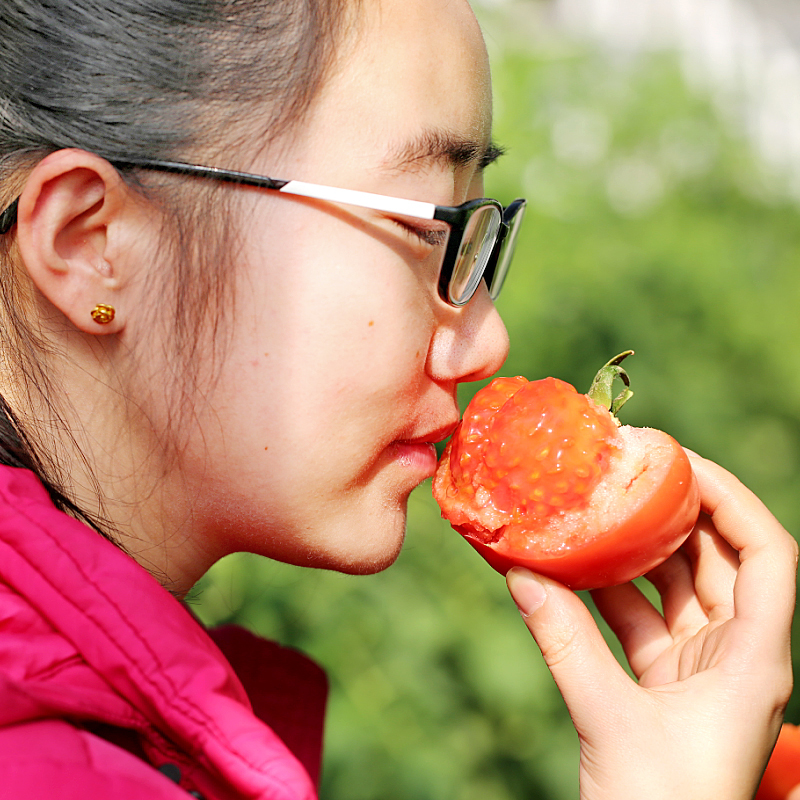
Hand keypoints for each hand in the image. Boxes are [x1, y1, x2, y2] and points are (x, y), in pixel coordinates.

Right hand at [507, 453, 796, 799]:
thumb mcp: (610, 720)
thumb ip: (564, 644)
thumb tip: (520, 575)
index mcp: (753, 661)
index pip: (769, 556)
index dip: (734, 500)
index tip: (682, 463)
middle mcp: (735, 656)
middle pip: (718, 561)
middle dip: (675, 514)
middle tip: (628, 472)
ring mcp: (698, 669)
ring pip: (673, 588)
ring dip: (633, 552)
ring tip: (593, 511)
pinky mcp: (663, 685)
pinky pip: (638, 621)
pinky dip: (605, 595)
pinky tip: (568, 570)